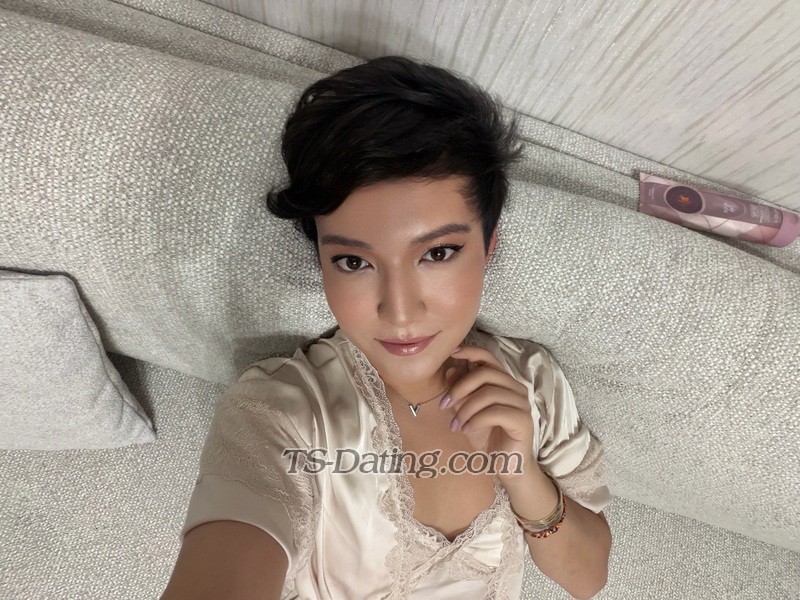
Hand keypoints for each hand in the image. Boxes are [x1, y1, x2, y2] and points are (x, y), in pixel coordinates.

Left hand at [441, 346, 535, 479]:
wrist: (503, 465)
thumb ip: (459, 391)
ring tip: (455, 424)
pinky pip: (495, 412)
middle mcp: (516, 388)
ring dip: (465, 408)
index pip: (489, 357)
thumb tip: (449, 370)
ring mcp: (522, 403)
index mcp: (504, 382)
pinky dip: (476, 420)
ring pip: (488, 393)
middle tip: (443, 405)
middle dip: (459, 387)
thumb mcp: (466, 411)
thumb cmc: (486, 436)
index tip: (452, 354)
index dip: (471, 352)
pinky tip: (467, 430)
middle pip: (485, 373)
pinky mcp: (523, 420)